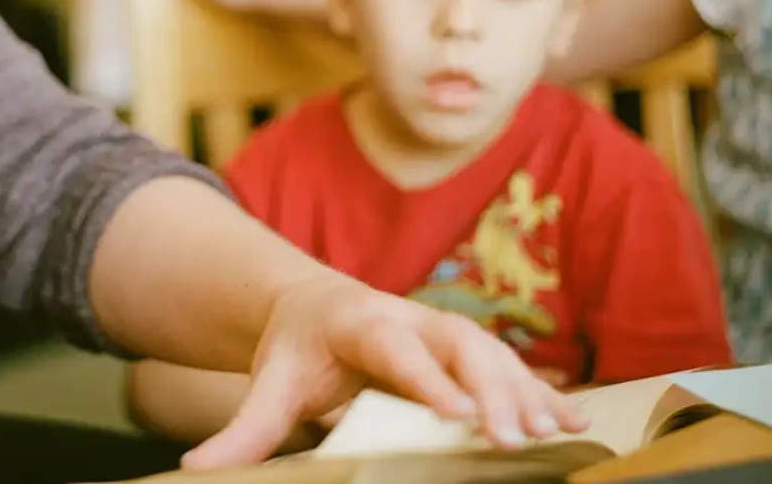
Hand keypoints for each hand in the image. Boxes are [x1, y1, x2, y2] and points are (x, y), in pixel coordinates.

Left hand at [183, 274, 587, 469]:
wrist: (314, 305)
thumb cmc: (295, 350)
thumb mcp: (268, 384)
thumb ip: (243, 431)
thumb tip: (195, 472)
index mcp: (360, 322)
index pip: (395, 348)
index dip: (425, 378)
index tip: (453, 412)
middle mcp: (410, 319)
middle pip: (459, 345)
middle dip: (489, 388)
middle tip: (512, 438)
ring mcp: (443, 331)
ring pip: (494, 355)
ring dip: (526, 393)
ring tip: (556, 435)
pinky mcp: (465, 351)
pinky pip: (512, 369)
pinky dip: (544, 394)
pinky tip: (576, 424)